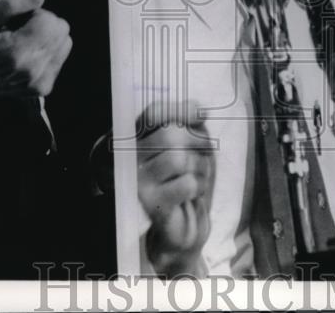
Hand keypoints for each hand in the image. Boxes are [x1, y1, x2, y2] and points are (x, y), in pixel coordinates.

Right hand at [0, 0, 71, 111]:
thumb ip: (11, 5)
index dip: (35, 14)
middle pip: (62, 31)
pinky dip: (47, 53)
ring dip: (48, 38)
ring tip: (23, 42)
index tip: (17, 21)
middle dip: (44, 24)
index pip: (50, 21)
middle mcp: (32, 68)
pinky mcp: (42, 87)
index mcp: (17, 51)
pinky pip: (59, 59)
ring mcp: (39, 81)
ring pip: (65, 44)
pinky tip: (27, 55)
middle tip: (20, 30)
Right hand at [137, 100, 214, 276]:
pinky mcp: (151, 204)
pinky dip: (200, 185)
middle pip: (169, 135)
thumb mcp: (190, 142)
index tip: (201, 118)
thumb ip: (189, 121)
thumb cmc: (185, 176)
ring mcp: (138, 181)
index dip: (181, 111)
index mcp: (135, 137)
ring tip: (199, 174)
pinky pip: (186, 184)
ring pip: (179, 159)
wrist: (182, 224)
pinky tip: (195, 193)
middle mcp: (129, 158)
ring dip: (200, 165)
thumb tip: (199, 111)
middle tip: (205, 151)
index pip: (153, 113)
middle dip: (197, 141)